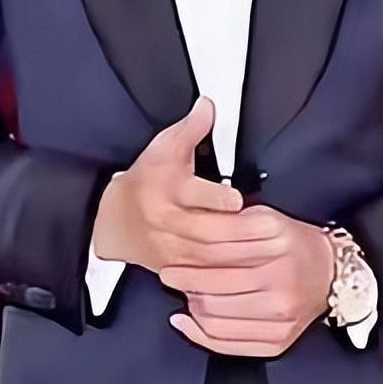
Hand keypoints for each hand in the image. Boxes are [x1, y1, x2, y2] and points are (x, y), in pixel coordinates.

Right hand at [91, 98, 280, 274]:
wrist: (113, 219)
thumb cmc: (145, 181)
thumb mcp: (165, 146)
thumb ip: (192, 127)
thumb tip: (209, 105)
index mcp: (167, 190)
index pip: (192, 194)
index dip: (215, 197)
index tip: (237, 198)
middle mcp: (168, 222)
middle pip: (206, 231)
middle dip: (238, 232)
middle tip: (269, 228)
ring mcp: (171, 249)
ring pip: (208, 258)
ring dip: (239, 255)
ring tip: (268, 248)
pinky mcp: (176, 268)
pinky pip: (203, 277)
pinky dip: (227, 274)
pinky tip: (250, 269)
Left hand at [162, 207, 333, 356]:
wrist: (330, 273)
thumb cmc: (294, 245)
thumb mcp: (267, 219)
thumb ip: (231, 223)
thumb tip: (189, 239)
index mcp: (277, 242)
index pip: (218, 255)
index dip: (189, 260)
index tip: (172, 259)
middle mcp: (281, 279)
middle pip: (213, 289)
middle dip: (185, 283)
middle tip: (172, 276)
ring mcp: (281, 314)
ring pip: (215, 317)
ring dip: (192, 306)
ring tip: (188, 294)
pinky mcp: (278, 340)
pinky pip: (226, 342)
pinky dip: (198, 333)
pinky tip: (187, 321)